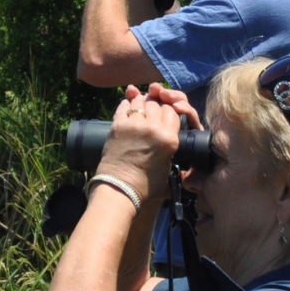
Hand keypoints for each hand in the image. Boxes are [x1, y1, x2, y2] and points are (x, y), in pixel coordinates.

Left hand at [94, 84, 199, 200]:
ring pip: (140, 101)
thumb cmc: (145, 184)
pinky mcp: (117, 125)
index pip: (172, 112)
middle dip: (155, 106)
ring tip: (141, 110)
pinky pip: (124, 106)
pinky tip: (129, 110)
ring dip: (141, 103)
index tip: (164, 118)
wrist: (120, 189)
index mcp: (169, 139)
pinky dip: (127, 105)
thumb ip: (170, 145)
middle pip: (157, 104)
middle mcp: (153, 128)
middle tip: (151, 114)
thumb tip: (169, 132)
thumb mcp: (168, 166)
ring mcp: (134, 125)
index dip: (168, 112)